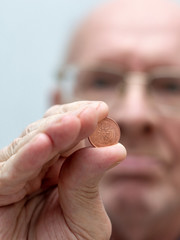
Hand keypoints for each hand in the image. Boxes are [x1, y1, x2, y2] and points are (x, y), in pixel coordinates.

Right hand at [0, 101, 125, 239]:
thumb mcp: (85, 219)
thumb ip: (90, 184)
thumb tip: (116, 149)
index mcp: (62, 167)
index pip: (72, 136)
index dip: (86, 122)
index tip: (102, 111)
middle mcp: (39, 165)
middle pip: (52, 133)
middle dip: (72, 121)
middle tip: (93, 113)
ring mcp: (17, 173)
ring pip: (31, 143)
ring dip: (53, 131)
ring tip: (74, 122)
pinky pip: (11, 169)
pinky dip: (27, 155)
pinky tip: (44, 142)